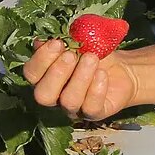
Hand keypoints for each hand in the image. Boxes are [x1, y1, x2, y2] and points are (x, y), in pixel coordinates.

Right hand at [23, 38, 138, 120]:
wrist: (123, 69)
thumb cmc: (94, 55)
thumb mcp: (79, 43)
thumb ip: (62, 41)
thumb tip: (43, 41)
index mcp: (45, 78)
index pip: (31, 74)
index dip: (41, 59)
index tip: (57, 43)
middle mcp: (56, 97)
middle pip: (43, 95)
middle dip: (56, 73)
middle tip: (71, 55)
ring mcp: (75, 109)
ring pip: (69, 101)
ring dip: (80, 77)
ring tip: (92, 58)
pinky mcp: (95, 113)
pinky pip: (91, 108)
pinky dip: (96, 89)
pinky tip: (102, 74)